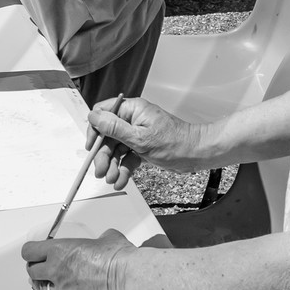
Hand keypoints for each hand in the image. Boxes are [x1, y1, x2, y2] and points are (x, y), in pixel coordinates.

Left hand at [21, 230, 134, 289]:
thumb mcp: (107, 237)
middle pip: (32, 271)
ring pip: (41, 289)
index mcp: (59, 250)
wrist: (127, 280)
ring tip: (42, 282)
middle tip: (39, 266)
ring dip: (41, 284)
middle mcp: (57, 271)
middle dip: (35, 268)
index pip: (29, 251)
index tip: (34, 251)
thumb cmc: (117, 259)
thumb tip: (105, 240)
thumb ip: (99, 239)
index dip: (31, 251)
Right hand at [87, 96, 201, 181]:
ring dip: (113, 165)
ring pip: (117, 149)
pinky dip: (123, 169)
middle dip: (104, 155)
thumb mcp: (141, 138)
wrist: (197, 155)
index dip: (95, 131)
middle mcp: (133, 120)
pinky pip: (127, 157)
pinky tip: (121, 180)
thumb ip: (115, 128)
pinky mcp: (142, 147)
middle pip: (108, 136)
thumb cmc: (176, 142)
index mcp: (132, 110)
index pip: (104, 114)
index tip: (92, 146)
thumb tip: (94, 117)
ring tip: (112, 179)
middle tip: (101, 170)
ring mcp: (138, 134)